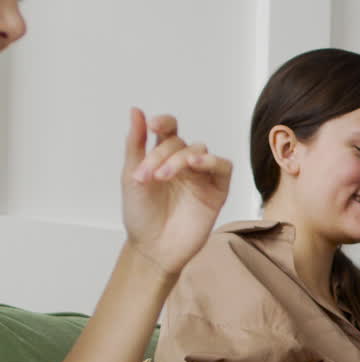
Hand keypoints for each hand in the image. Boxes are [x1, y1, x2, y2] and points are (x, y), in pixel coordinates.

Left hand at [120, 108, 231, 276]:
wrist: (153, 247)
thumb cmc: (140, 215)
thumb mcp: (131, 176)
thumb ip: (136, 143)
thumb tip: (136, 111)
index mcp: (162, 157)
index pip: (169, 129)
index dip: (164, 122)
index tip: (153, 125)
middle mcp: (183, 164)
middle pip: (180, 143)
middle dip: (162, 155)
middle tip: (148, 176)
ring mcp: (201, 176)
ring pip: (200, 150)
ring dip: (181, 158)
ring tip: (164, 177)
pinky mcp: (217, 190)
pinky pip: (223, 167)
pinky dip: (212, 161)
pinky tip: (196, 165)